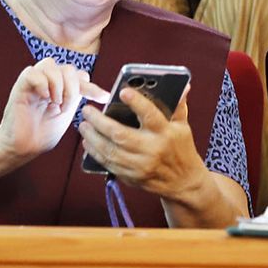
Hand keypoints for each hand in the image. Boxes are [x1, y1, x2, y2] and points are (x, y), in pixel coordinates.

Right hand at [0, 58, 103, 162]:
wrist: (23, 148)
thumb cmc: (42, 134)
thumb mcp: (66, 115)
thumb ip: (77, 98)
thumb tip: (102, 92)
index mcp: (60, 88)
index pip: (79, 75)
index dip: (91, 86)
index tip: (103, 98)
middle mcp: (47, 82)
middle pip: (67, 68)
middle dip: (72, 87)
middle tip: (66, 108)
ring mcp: (33, 83)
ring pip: (50, 64)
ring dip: (58, 84)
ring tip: (55, 103)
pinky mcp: (20, 87)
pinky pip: (32, 72)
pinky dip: (42, 83)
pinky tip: (44, 97)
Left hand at [79, 84, 210, 202]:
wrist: (184, 182)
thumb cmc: (182, 149)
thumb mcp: (182, 126)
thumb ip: (178, 105)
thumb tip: (183, 85)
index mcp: (166, 133)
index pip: (150, 115)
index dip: (136, 102)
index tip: (123, 91)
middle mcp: (152, 150)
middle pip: (120, 134)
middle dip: (99, 121)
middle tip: (87, 110)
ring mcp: (141, 166)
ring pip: (110, 151)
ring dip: (92, 137)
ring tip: (83, 125)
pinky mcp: (132, 177)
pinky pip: (108, 164)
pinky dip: (95, 153)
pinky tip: (88, 142)